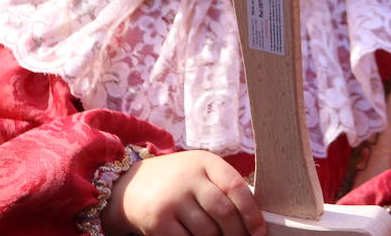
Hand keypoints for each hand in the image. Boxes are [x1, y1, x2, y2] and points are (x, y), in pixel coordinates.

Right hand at [101, 150, 265, 235]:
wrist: (130, 184)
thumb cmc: (177, 180)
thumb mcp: (200, 172)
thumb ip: (223, 187)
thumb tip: (252, 218)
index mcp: (205, 162)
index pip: (235, 186)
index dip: (251, 212)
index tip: (259, 230)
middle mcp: (188, 178)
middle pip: (224, 212)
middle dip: (238, 232)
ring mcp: (172, 199)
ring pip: (207, 231)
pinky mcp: (157, 221)